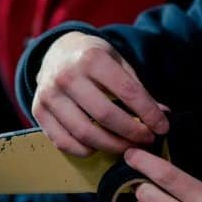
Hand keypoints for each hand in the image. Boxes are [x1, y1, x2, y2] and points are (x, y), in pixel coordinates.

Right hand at [32, 32, 168, 155]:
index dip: (149, 113)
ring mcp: (49, 95)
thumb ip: (138, 89)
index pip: (128, 92)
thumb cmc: (93, 59)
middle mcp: (67, 76)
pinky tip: (100, 146)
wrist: (56, 51)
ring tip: (127, 147)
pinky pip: (64, 142)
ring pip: (85, 134)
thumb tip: (162, 115)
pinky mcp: (38, 111)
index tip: (162, 127)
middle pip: (106, 117)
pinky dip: (86, 150)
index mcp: (92, 58)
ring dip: (112, 146)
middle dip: (132, 134)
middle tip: (147, 140)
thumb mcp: (118, 63)